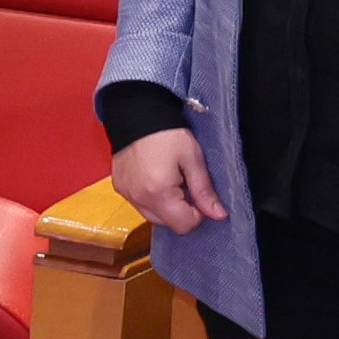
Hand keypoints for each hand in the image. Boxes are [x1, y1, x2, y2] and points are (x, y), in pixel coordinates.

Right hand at [109, 126, 226, 232]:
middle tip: (185, 185)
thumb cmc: (167, 134)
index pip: (184, 225)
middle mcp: (139, 198)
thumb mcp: (193, 159)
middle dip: (181, 211)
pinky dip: (151, 198)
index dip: (197, 214)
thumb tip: (219, 214)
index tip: (198, 194)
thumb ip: (204, 190)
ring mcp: (126, 194)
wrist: (135, 113)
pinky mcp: (119, 188)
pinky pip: (140, 204)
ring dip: (165, 206)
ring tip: (170, 181)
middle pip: (168, 224)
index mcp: (159, 193)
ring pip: (153, 216)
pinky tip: (155, 178)